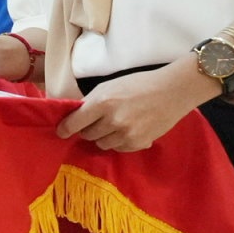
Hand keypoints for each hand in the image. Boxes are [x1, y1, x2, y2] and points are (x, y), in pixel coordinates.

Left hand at [56, 60, 218, 150]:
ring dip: (103, 137)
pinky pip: (118, 148)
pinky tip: (128, 129)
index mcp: (102, 103)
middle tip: (97, 122)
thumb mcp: (108, 87)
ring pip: (101, 144)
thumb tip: (73, 116)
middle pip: (87, 135)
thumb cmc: (138, 84)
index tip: (61, 132)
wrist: (172, 91)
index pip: (74, 123)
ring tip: (115, 125)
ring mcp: (126, 134)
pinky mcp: (138, 143)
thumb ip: (90, 102)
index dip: (65, 129)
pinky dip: (119, 141)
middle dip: (88, 129)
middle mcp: (112, 121)